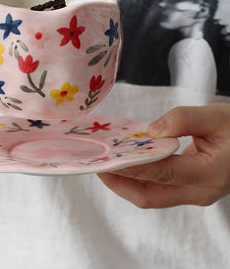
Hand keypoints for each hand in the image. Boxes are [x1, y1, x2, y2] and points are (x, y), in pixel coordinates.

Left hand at [97, 103, 229, 207]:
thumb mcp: (217, 116)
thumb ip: (184, 120)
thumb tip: (152, 130)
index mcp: (209, 174)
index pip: (161, 173)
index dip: (130, 167)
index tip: (104, 159)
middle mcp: (199, 191)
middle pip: (149, 195)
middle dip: (119, 183)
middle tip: (95, 164)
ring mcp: (193, 193)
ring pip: (151, 195)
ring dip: (125, 182)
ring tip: (103, 162)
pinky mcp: (188, 188)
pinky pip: (157, 187)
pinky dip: (137, 177)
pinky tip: (124, 161)